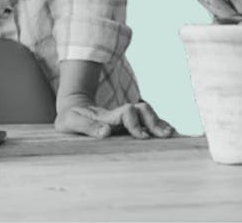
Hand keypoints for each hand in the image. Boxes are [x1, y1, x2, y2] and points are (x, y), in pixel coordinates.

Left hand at [55, 97, 175, 139]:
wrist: (73, 106)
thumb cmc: (70, 117)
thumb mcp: (71, 121)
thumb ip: (87, 127)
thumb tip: (106, 133)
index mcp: (107, 116)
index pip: (126, 113)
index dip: (134, 122)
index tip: (141, 136)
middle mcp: (119, 115)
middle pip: (142, 110)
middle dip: (154, 121)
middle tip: (165, 135)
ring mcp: (125, 119)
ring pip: (147, 114)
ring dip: (159, 123)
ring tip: (171, 134)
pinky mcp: (127, 125)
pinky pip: (146, 123)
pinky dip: (159, 126)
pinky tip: (170, 134)